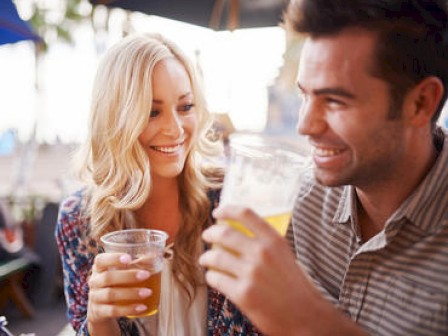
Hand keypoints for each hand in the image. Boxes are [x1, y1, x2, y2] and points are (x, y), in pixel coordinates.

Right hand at [87, 252, 152, 323]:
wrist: (99, 309)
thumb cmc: (115, 283)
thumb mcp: (119, 273)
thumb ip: (134, 264)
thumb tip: (153, 257)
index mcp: (98, 268)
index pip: (100, 260)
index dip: (113, 258)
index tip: (129, 258)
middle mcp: (94, 281)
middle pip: (108, 278)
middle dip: (128, 276)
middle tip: (146, 275)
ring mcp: (95, 297)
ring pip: (111, 295)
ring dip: (131, 293)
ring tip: (149, 292)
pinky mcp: (98, 312)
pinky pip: (113, 311)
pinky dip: (129, 309)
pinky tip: (143, 307)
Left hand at [199, 205, 365, 335]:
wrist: (306, 316)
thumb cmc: (295, 286)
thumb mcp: (284, 255)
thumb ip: (265, 243)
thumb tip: (238, 232)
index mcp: (273, 240)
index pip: (245, 214)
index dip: (227, 210)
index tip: (217, 212)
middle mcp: (261, 253)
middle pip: (224, 233)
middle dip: (210, 233)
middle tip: (206, 236)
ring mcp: (251, 274)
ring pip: (215, 256)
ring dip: (206, 257)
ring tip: (205, 259)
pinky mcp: (242, 294)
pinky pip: (215, 279)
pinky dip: (210, 276)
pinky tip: (213, 276)